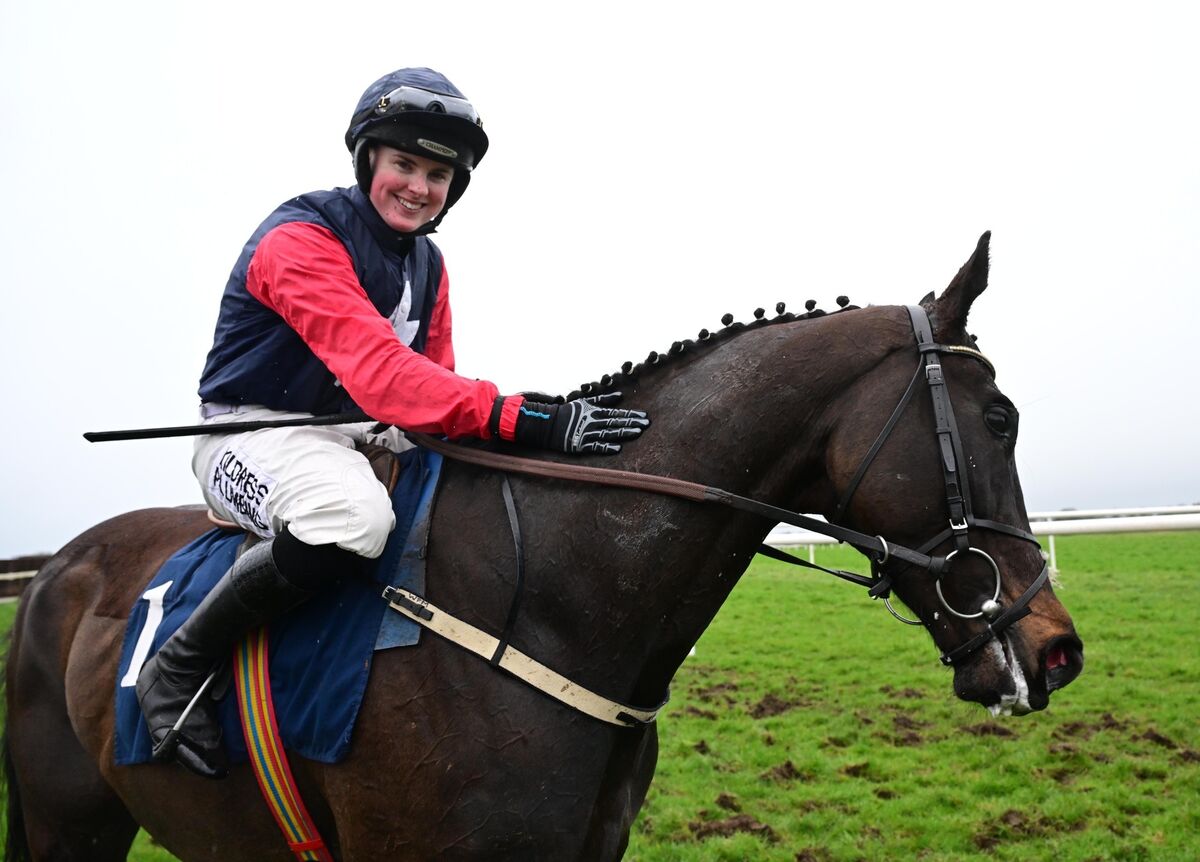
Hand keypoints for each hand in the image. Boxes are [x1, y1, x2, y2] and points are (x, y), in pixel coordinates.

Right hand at [513, 392, 648, 454]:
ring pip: (609, 433)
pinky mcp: (581, 445)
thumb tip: (620, 395)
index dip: (631, 415)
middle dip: (632, 423)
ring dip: (624, 433)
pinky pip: (596, 446)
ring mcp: (587, 434)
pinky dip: (606, 447)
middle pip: (616, 422)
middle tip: (647, 424)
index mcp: (595, 412)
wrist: (547, 424)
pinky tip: (618, 448)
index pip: (617, 413)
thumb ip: (602, 400)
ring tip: (638, 433)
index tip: (645, 417)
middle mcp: (593, 422)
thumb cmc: (567, 412)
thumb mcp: (585, 402)